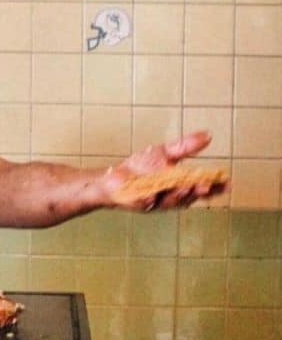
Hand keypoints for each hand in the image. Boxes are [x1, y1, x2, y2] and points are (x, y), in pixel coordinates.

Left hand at [102, 131, 227, 210]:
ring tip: (184, 187)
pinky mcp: (138, 204)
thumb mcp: (165, 153)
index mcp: (179, 185)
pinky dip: (150, 200)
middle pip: (188, 197)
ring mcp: (155, 202)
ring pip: (170, 202)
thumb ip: (185, 147)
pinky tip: (152, 197)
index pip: (200, 188)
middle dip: (197, 192)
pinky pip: (145, 204)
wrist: (113, 176)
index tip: (227, 184)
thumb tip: (208, 135)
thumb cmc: (140, 167)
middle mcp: (170, 196)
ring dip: (177, 195)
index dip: (214, 188)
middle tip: (205, 186)